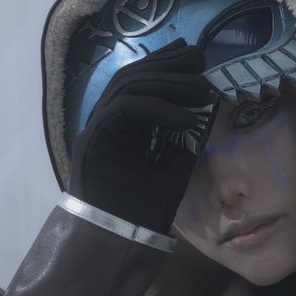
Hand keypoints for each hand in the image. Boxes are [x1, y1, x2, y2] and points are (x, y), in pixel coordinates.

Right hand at [67, 40, 218, 233]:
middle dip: (169, 64)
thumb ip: (182, 139)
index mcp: (123, 125)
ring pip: (129, 86)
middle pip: (133, 76)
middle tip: (199, 58)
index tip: (195, 57)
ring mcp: (97, 127)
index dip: (166, 65)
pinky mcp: (94, 137)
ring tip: (201, 89)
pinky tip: (186, 118)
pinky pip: (126, 108)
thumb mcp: (174, 167)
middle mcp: (107, 121)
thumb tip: (202, 111)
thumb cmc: (145, 209)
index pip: (141, 83)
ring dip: (168, 82)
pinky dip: (158, 108)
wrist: (123, 237)